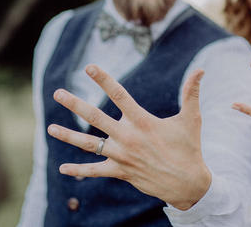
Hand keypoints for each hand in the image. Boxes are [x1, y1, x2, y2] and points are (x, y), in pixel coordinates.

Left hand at [47, 65, 210, 209]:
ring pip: (89, 144)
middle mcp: (128, 137)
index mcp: (143, 121)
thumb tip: (201, 70)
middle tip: (57, 93)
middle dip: (75, 104)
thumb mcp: (191, 119)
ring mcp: (122, 156)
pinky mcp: (121, 172)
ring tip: (49, 129)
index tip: (89, 67)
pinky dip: (79, 170)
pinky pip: (96, 171)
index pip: (119, 95)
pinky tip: (62, 168)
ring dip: (68, 136)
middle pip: (95, 117)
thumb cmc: (190, 148)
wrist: (189, 184)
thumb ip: (191, 93)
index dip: (103, 79)